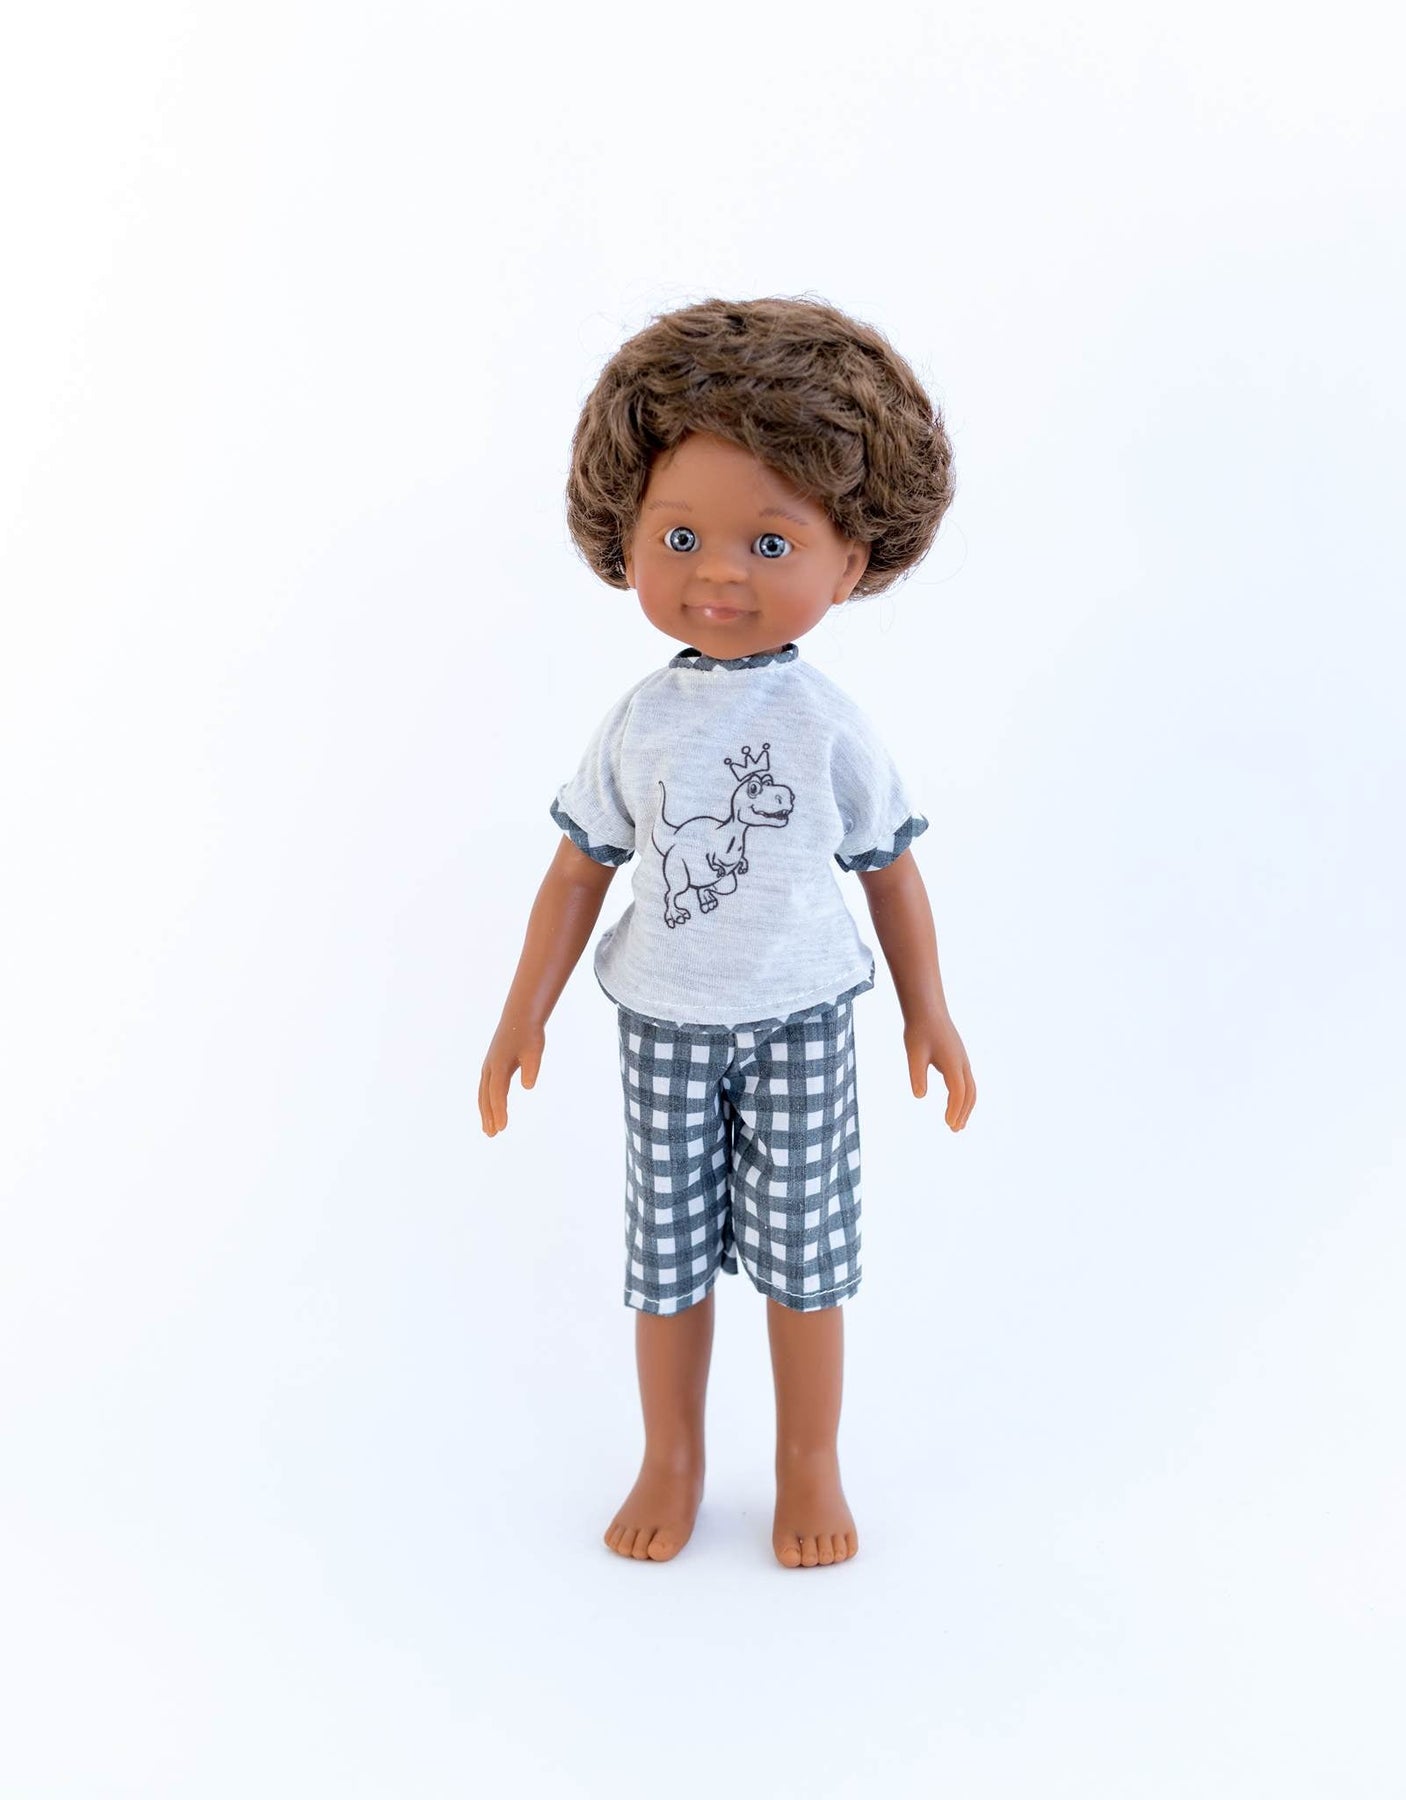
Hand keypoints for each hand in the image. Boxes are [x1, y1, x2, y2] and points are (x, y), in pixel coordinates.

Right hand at [479, 1017, 545, 1135]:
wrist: (519, 1017)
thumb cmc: (529, 1034)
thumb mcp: (535, 1050)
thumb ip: (532, 1068)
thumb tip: (528, 1087)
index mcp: (499, 1064)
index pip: (498, 1092)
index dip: (499, 1110)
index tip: (502, 1128)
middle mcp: (490, 1067)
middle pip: (486, 1096)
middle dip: (489, 1116)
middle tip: (492, 1135)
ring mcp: (488, 1067)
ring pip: (483, 1094)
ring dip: (485, 1112)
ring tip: (488, 1131)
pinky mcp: (490, 1067)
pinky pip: (485, 1089)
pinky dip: (485, 1103)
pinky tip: (489, 1113)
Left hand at [903, 1009, 975, 1129]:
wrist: (927, 1010)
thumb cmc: (919, 1031)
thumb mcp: (914, 1053)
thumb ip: (916, 1074)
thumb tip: (919, 1096)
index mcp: (952, 1062)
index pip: (958, 1092)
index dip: (954, 1109)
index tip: (948, 1124)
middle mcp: (962, 1063)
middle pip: (970, 1093)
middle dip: (964, 1112)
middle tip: (954, 1130)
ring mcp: (963, 1061)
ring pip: (971, 1088)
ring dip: (966, 1107)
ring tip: (958, 1124)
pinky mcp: (959, 1059)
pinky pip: (967, 1082)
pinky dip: (965, 1097)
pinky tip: (955, 1103)